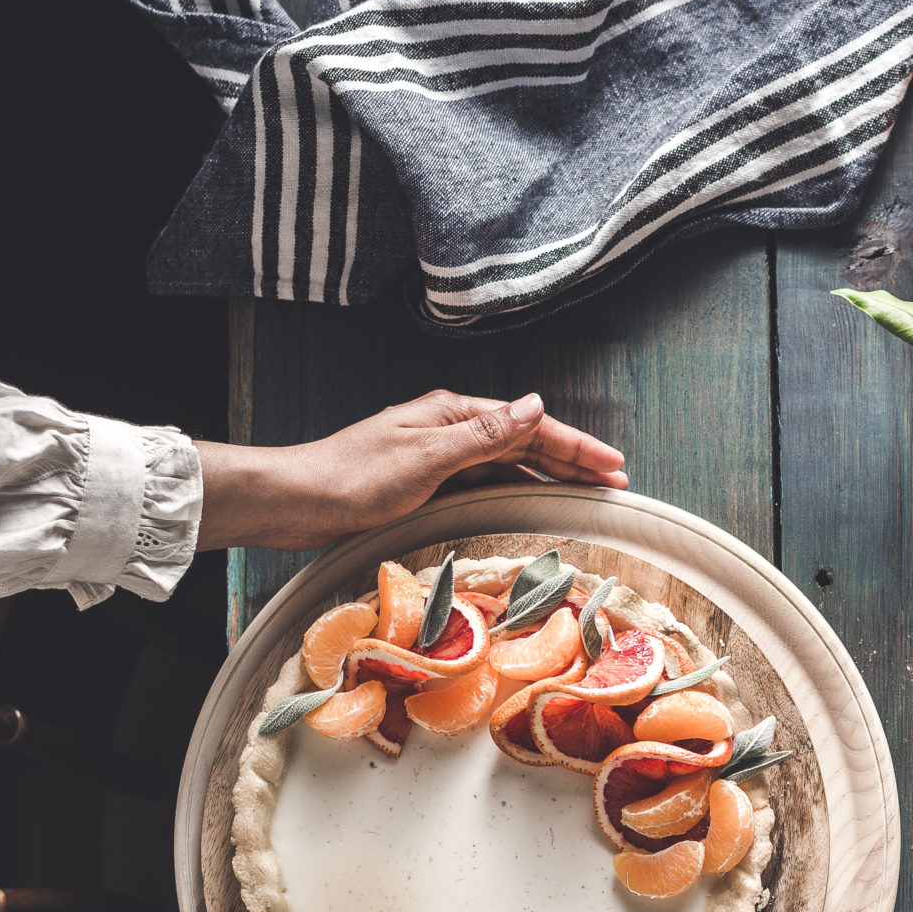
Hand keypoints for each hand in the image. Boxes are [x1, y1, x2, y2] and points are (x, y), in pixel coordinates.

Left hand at [195, 388, 626, 550]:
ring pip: (508, 465)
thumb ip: (485, 434)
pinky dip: (515, 493)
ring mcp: (438, 459)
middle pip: (525, 443)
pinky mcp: (425, 486)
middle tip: (615, 483)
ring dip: (548, 478)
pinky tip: (529, 506)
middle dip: (572, 461)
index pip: (531, 427)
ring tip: (585, 495)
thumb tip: (536, 405)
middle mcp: (449, 431)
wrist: (297, 503)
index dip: (577, 447)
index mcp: (452, 414)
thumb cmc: (354, 478)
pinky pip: (485, 485)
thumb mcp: (427, 456)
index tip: (615, 467)